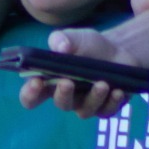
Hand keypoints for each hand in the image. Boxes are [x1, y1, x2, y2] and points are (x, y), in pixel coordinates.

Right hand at [16, 28, 141, 118]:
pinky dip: (112, 102)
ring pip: (85, 111)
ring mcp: (86, 104)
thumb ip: (61, 39)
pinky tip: (118, 91)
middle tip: (67, 82)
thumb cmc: (88, 45)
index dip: (30, 94)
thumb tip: (61, 48)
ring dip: (93, 98)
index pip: (31, 96)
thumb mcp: (74, 37)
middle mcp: (67, 97)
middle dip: (63, 95)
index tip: (36, 82)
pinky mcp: (106, 108)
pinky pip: (106, 111)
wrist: (119, 50)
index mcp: (50, 82)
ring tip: (102, 84)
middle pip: (60, 104)